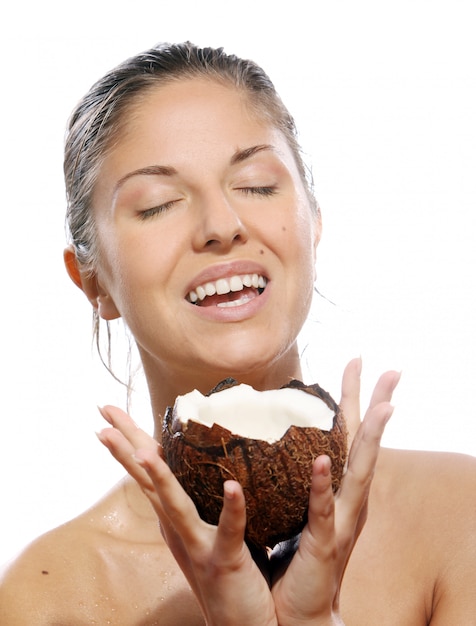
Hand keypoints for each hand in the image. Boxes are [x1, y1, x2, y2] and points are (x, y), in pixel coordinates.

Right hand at [97, 408, 277, 625]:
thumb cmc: (230, 574)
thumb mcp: (209, 531)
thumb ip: (202, 499)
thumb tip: (207, 461)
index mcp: (176, 518)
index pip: (147, 472)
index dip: (130, 441)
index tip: (111, 414)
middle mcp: (179, 529)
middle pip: (147, 480)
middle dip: (126, 444)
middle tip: (104, 411)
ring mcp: (198, 546)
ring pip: (174, 506)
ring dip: (158, 478)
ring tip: (144, 451)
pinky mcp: (225, 562)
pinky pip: (229, 531)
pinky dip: (231, 508)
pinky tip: (232, 485)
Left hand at [270, 358, 399, 623]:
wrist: (294, 612)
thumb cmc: (290, 559)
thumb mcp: (288, 508)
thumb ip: (285, 477)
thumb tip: (264, 442)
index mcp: (336, 491)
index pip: (347, 436)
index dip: (354, 400)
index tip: (358, 362)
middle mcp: (347, 503)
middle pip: (364, 445)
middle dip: (376, 406)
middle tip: (390, 370)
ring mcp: (339, 523)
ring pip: (360, 473)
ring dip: (372, 438)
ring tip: (385, 405)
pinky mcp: (324, 546)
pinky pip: (323, 513)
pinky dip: (325, 487)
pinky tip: (324, 462)